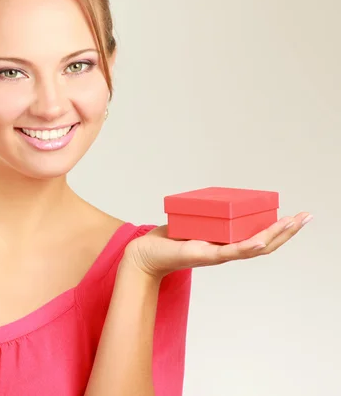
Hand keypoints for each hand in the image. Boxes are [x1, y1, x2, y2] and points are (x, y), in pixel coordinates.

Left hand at [123, 212, 312, 278]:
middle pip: (265, 244)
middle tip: (306, 216)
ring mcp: (218, 255)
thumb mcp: (194, 222)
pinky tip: (261, 239)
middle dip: (288, 231)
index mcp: (226, 244)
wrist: (145, 255)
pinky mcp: (204, 255)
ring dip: (275, 236)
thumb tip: (217, 198)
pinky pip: (230, 252)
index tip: (297, 216)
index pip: (260, 237)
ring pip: (253, 248)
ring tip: (292, 223)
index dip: (280, 229)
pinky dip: (247, 246)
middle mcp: (226, 251)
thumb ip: (208, 215)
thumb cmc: (168, 240)